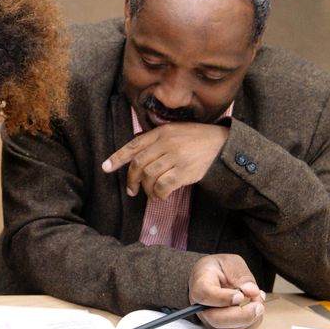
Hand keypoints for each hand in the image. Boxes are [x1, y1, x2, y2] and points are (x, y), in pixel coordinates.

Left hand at [102, 122, 227, 199]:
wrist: (223, 145)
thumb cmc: (196, 139)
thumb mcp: (175, 131)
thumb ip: (156, 139)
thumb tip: (135, 149)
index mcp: (161, 132)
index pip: (134, 145)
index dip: (117, 157)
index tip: (105, 168)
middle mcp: (166, 143)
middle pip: (139, 163)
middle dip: (131, 179)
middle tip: (132, 190)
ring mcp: (176, 157)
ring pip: (149, 176)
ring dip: (146, 189)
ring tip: (150, 194)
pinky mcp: (185, 171)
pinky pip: (163, 186)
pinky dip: (158, 194)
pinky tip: (161, 196)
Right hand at [189, 254, 265, 328]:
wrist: (212, 276)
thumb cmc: (218, 268)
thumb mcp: (230, 262)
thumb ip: (241, 275)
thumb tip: (252, 291)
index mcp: (199, 284)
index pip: (205, 295)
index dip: (223, 298)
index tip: (240, 295)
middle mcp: (200, 305)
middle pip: (216, 319)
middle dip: (242, 315)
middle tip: (258, 305)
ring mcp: (210, 319)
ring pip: (230, 328)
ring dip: (251, 317)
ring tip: (258, 300)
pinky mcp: (222, 327)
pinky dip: (253, 321)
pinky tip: (255, 306)